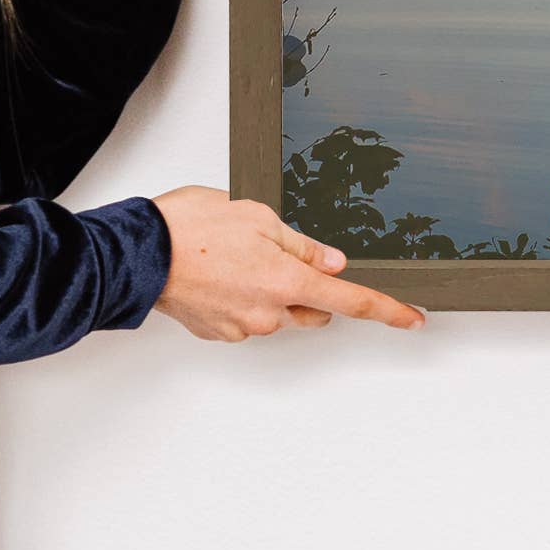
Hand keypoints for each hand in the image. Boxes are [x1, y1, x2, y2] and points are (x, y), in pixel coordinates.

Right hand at [150, 185, 426, 341]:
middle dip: (310, 288)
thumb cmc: (190, 228)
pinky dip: (244, 299)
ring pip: (278, 313)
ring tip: (238, 257)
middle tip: (279, 254)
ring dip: (272, 291)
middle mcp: (268, 313)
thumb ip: (302, 245)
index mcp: (287, 282)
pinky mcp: (217, 332)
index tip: (413, 319)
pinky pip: (247, 317)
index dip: (387, 310)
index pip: (351, 300)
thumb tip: (332, 262)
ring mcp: (242, 327)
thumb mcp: (259, 217)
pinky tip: (221, 274)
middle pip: (313, 308)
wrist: (136, 254)